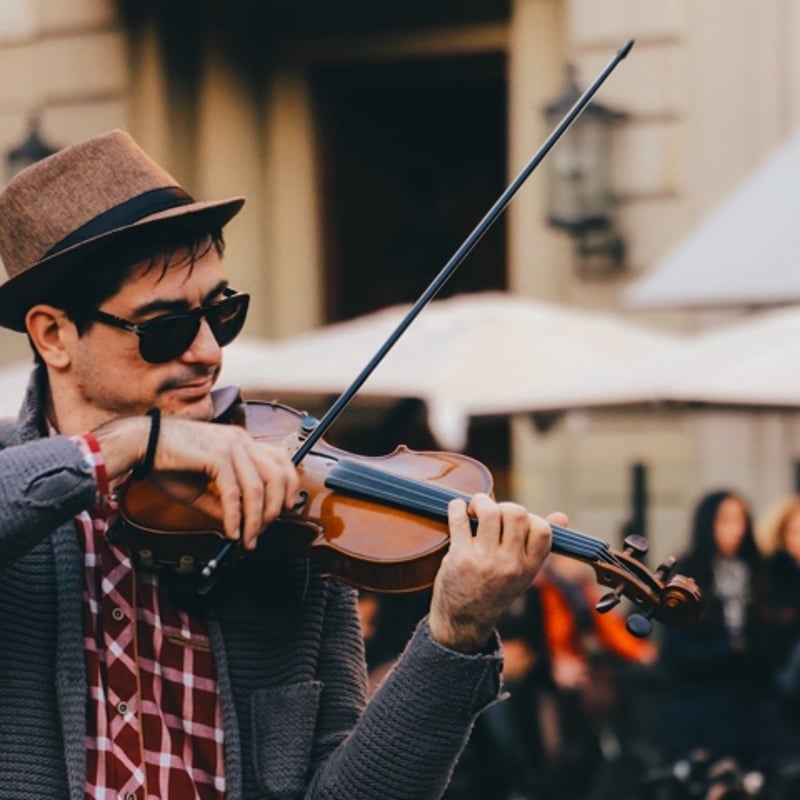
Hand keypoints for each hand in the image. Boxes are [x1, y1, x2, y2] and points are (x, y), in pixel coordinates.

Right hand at [95, 415, 300, 549]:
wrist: (141, 444)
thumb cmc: (168, 461)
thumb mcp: (202, 486)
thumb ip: (222, 502)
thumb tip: (240, 524)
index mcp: (241, 441)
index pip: (281, 460)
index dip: (289, 486)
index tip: (286, 508)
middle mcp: (241, 441)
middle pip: (278, 476)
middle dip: (275, 509)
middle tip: (262, 531)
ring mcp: (231, 447)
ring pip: (258, 488)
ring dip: (256, 520)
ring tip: (247, 538)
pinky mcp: (216, 456)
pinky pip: (234, 494)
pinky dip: (235, 517)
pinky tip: (232, 531)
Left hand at [427, 494, 557, 652]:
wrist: (464, 620)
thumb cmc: (495, 589)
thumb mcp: (523, 572)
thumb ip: (539, 544)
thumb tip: (562, 517)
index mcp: (529, 567)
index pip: (542, 529)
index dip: (530, 517)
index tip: (514, 522)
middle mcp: (510, 564)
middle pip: (516, 514)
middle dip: (503, 505)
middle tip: (491, 512)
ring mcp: (485, 561)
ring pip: (490, 512)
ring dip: (480, 501)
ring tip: (474, 507)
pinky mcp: (460, 558)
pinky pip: (460, 520)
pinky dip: (457, 507)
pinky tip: (457, 509)